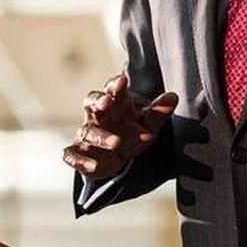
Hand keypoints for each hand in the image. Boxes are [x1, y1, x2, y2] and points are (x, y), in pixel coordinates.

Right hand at [62, 74, 178, 180]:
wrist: (120, 158)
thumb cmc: (133, 132)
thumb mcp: (150, 123)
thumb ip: (160, 111)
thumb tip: (173, 96)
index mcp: (116, 103)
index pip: (112, 89)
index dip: (115, 84)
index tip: (122, 81)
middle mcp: (98, 116)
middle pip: (91, 102)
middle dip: (97, 100)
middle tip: (106, 101)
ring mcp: (87, 134)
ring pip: (87, 131)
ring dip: (100, 136)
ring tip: (117, 142)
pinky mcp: (79, 152)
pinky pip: (72, 155)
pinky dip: (80, 160)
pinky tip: (93, 165)